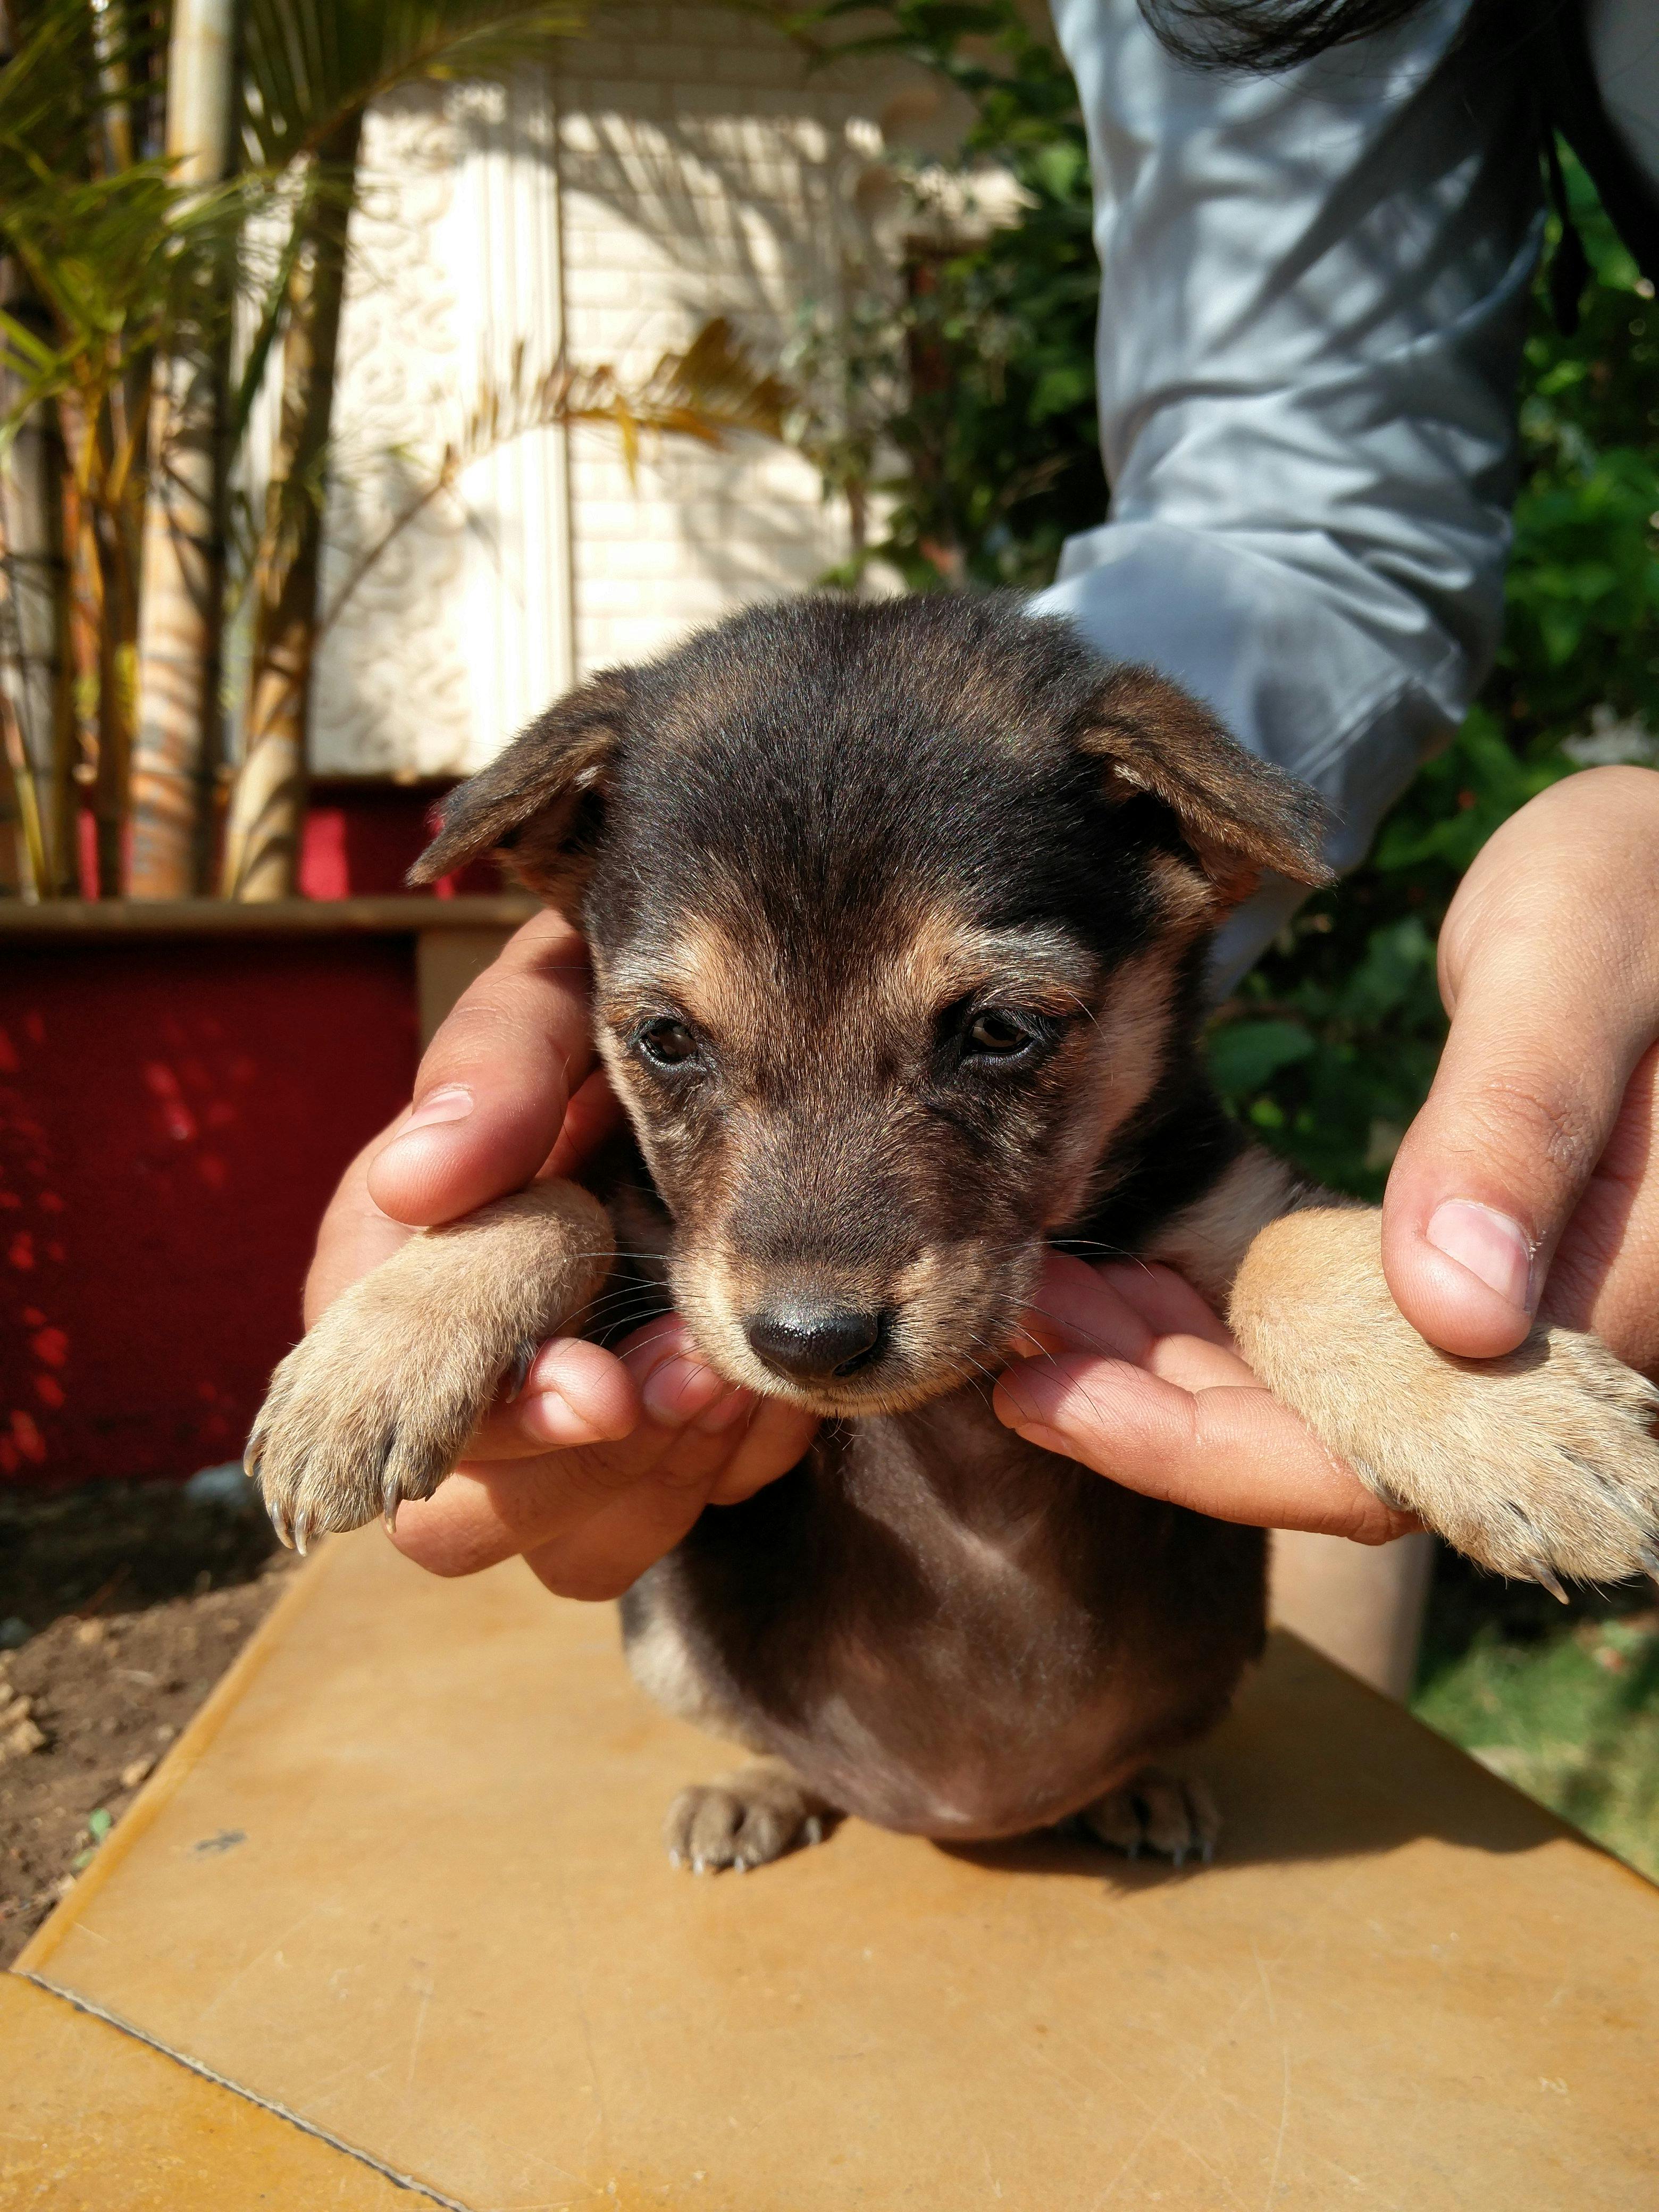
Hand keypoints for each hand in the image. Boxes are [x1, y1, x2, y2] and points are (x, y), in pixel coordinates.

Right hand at [304, 910, 816, 1591]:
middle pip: (455, 1523)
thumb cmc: (617, 1013)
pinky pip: (686, 1519)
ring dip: (660, 1482)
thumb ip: (493, 1064)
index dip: (483, 1416)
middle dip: (577, 1471)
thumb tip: (417, 1181)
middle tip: (695, 1377)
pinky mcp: (664, 1454)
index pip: (380, 1405)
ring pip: (570, 1551)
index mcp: (395, 1268)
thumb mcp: (555, 999)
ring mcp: (563, 1430)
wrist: (755, 1041)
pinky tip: (784, 1392)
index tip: (595, 1388)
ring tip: (738, 1378)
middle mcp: (460, 1371)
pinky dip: (739, 1469)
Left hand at [994, 765, 1658, 1537]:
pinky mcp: (1480, 1284)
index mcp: (1611, 1303)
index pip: (1384, 1467)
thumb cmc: (1642, 888)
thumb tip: (1459, 1314)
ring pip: (1326, 1410)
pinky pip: (1339, 1343)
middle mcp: (1566, 1355)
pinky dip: (1222, 1319)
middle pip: (1336, 1458)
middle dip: (1160, 1412)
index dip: (1203, 1448)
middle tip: (1016, 1334)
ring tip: (1048, 1298)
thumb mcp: (1575, 959)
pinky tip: (1120, 1272)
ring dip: (1175, 1367)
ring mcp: (1522, 1328)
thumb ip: (1520, 1121)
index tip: (1048, 1389)